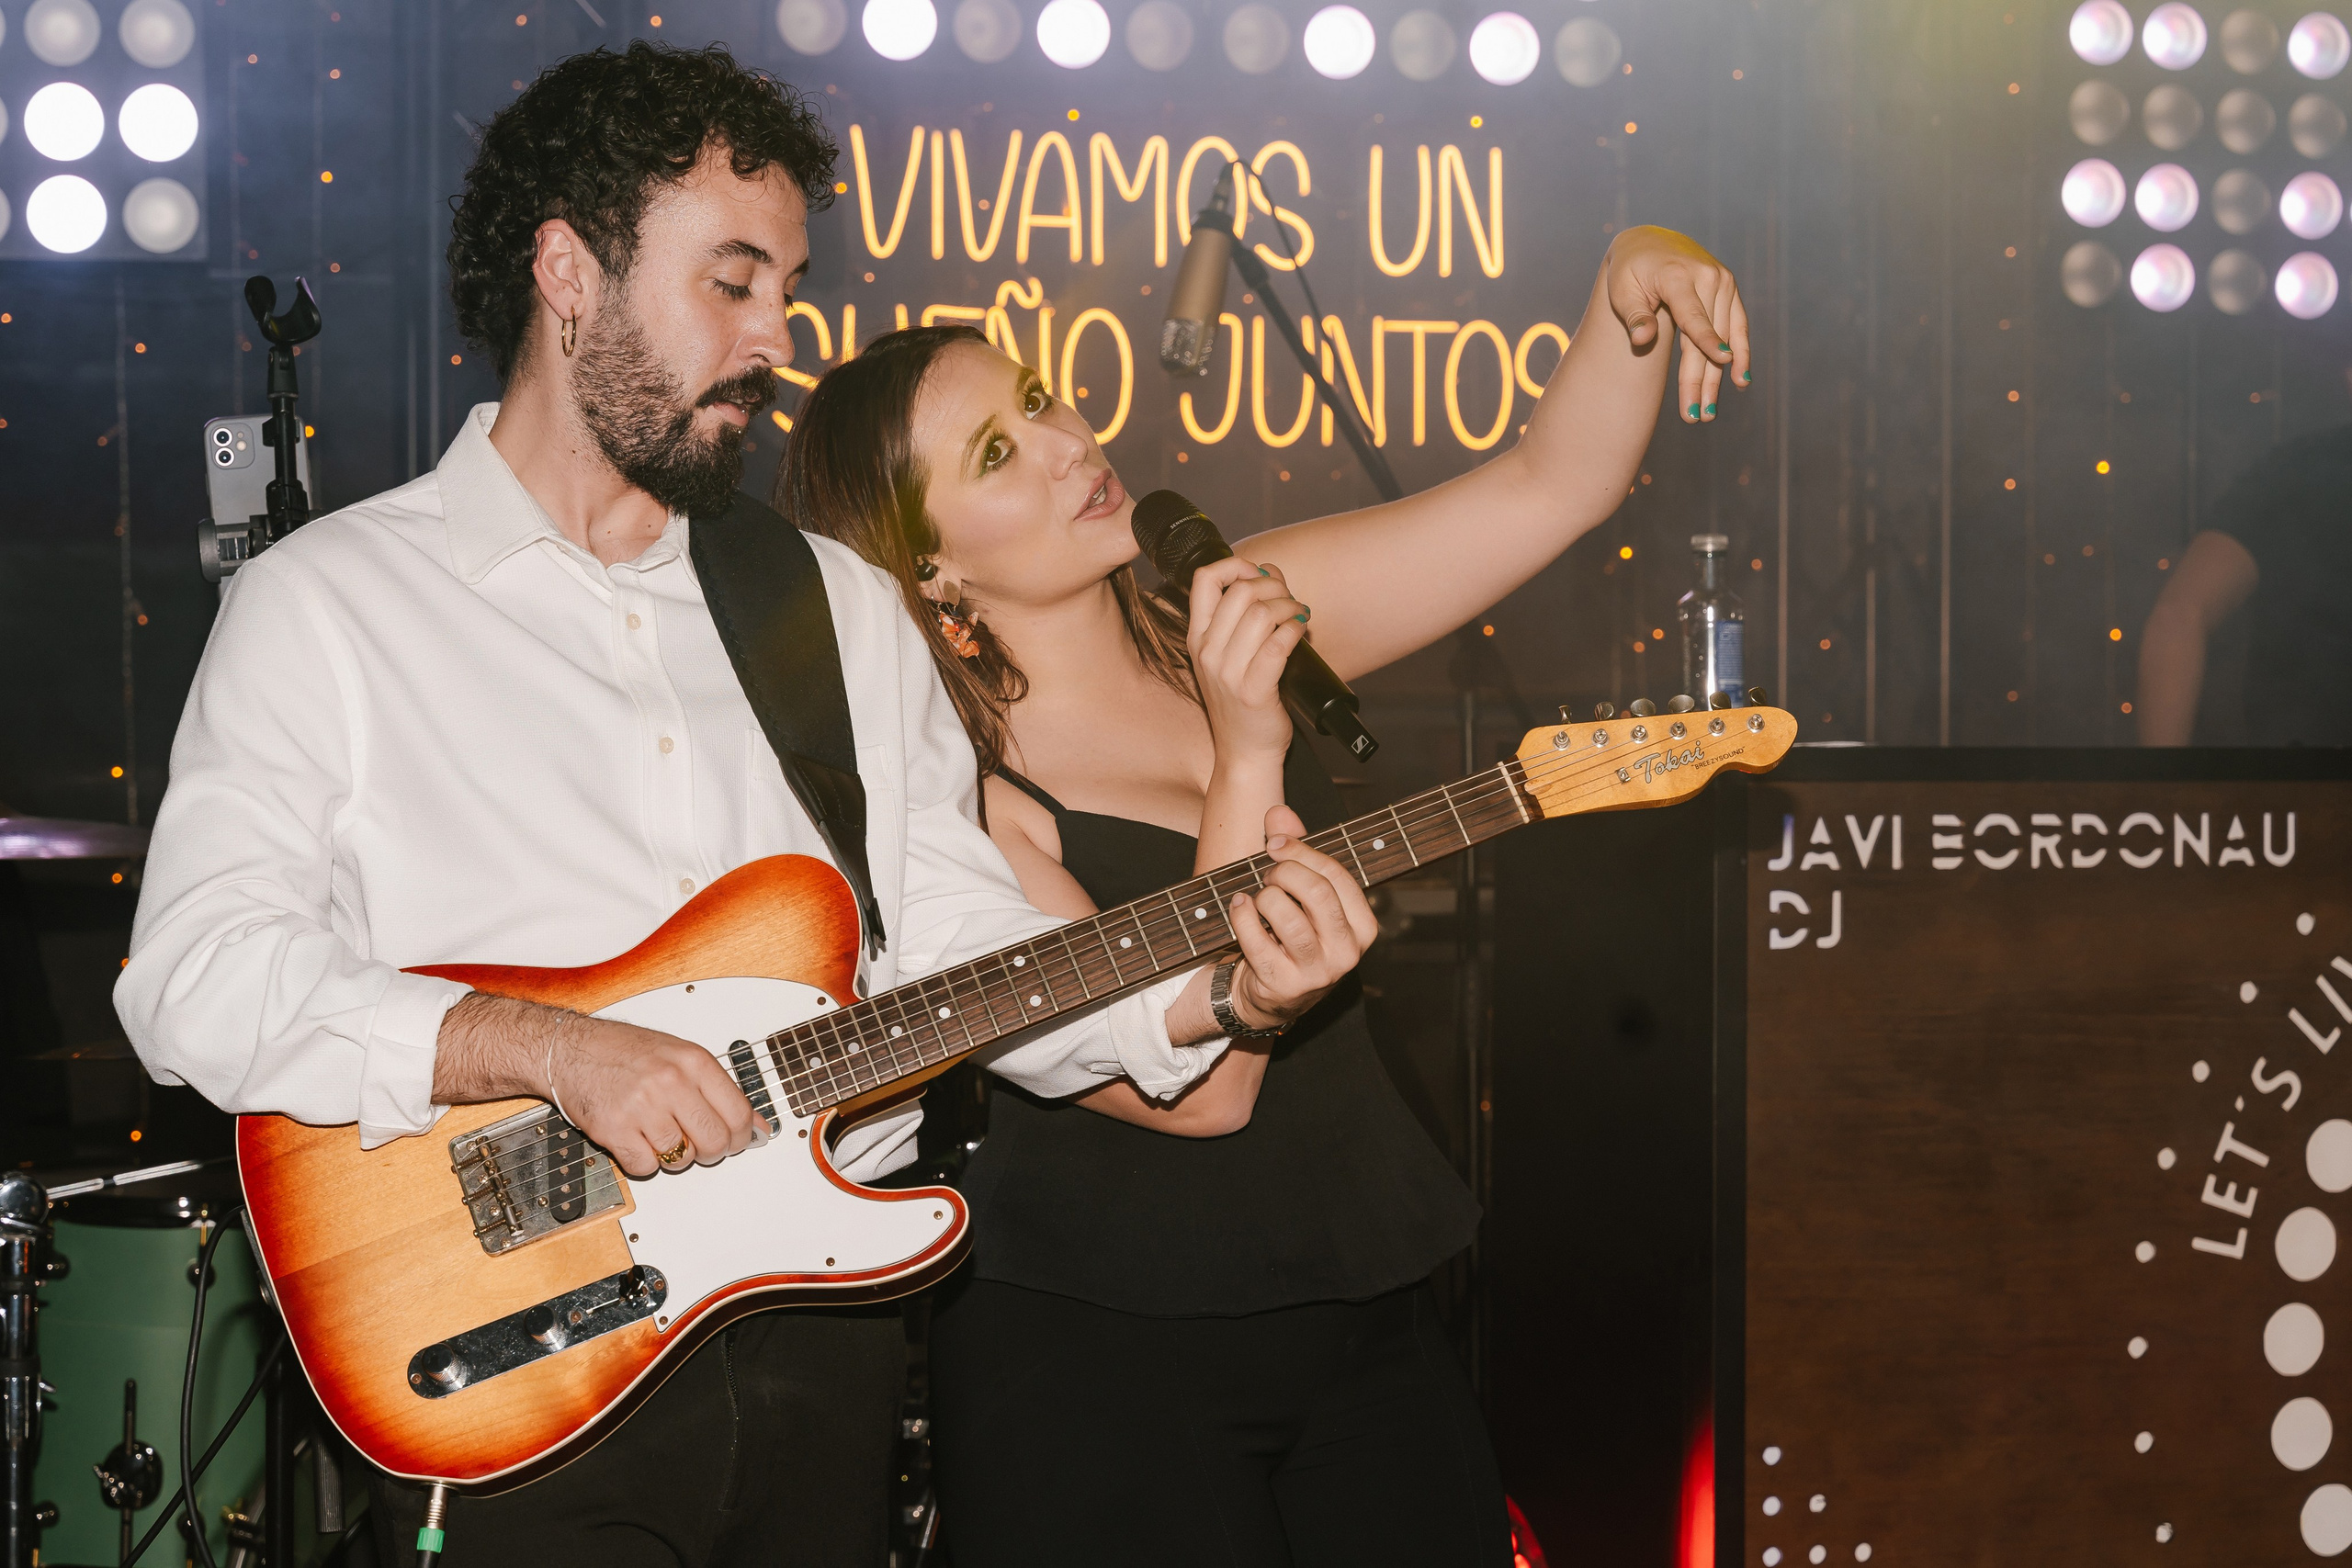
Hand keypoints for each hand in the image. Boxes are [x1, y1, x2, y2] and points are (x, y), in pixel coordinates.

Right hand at [550, 1015, 764, 1177]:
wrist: (571, 1049)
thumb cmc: (625, 1052)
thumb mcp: (680, 1056)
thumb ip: (719, 1089)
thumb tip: (757, 1126)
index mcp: (693, 1061)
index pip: (739, 1113)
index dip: (742, 1136)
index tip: (738, 1141)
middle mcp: (670, 1082)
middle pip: (715, 1141)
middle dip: (712, 1151)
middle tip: (700, 1145)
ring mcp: (641, 1107)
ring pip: (682, 1158)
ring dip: (675, 1155)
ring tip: (660, 1133)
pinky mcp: (613, 1130)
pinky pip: (646, 1167)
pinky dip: (644, 1161)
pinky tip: (637, 1139)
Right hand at [1185, 556, 1307, 765]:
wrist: (1244, 753)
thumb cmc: (1242, 703)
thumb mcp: (1227, 657)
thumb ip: (1241, 616)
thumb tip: (1269, 572)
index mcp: (1197, 639)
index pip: (1204, 580)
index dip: (1235, 565)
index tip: (1258, 573)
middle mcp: (1208, 653)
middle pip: (1240, 592)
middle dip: (1273, 585)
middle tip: (1288, 597)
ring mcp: (1228, 673)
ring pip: (1262, 614)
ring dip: (1289, 605)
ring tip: (1298, 614)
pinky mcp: (1254, 691)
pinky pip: (1279, 644)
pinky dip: (1295, 628)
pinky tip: (1301, 630)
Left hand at [1223, 804, 1379, 1028]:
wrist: (1274, 996)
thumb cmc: (1293, 936)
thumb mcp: (1303, 895)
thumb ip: (1295, 850)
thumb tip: (1278, 813)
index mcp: (1362, 926)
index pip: (1336, 875)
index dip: (1301, 851)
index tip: (1274, 844)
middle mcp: (1347, 952)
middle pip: (1317, 892)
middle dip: (1284, 872)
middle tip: (1268, 874)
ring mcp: (1317, 972)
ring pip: (1288, 917)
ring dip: (1264, 896)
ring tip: (1258, 895)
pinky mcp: (1284, 985)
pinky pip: (1257, 940)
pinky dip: (1242, 915)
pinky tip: (1240, 907)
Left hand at [1603, 225, 1751, 424]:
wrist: (1649, 244)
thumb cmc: (1629, 272)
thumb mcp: (1621, 291)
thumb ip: (1634, 315)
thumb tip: (1642, 339)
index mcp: (1678, 275)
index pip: (1692, 314)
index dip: (1706, 338)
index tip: (1720, 360)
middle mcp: (1707, 275)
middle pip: (1707, 335)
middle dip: (1702, 378)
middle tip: (1695, 417)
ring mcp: (1723, 281)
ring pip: (1724, 336)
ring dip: (1719, 376)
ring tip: (1709, 411)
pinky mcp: (1729, 289)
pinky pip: (1738, 324)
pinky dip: (1741, 352)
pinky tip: (1740, 380)